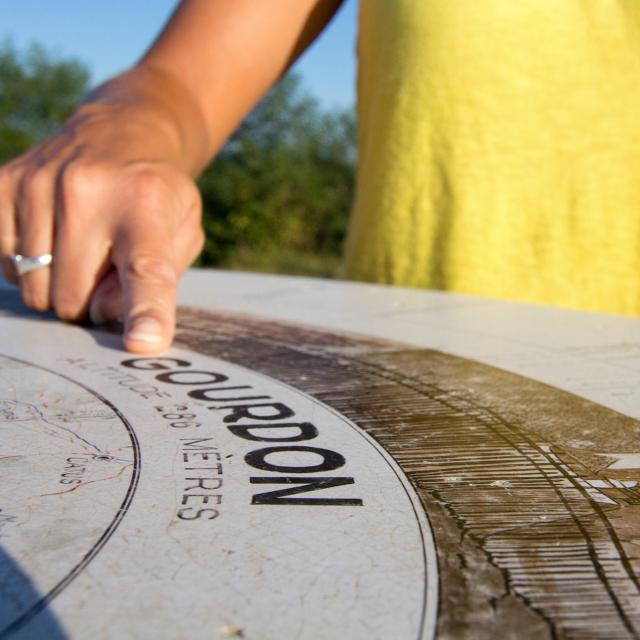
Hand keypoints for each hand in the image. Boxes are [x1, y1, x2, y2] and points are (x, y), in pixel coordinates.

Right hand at [0, 88, 204, 352]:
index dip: (146, 310)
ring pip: (36, 289)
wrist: (121, 133)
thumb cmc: (157, 198)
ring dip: (60, 286)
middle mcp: (87, 191)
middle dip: (91, 303)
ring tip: (84, 248)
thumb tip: (104, 314)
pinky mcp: (2, 185)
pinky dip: (32, 266)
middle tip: (107, 270)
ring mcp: (37, 184)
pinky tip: (55, 237)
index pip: (145, 269)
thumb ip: (156, 282)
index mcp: (147, 206)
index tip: (144, 343)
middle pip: (74, 298)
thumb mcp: (182, 234)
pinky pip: (7, 266)